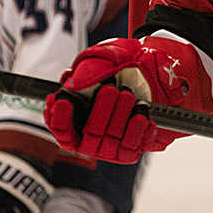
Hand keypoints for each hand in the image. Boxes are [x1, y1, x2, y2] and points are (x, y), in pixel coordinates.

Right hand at [44, 38, 186, 162]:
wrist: (153, 80)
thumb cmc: (123, 73)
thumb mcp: (103, 61)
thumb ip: (88, 68)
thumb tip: (75, 79)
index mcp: (76, 120)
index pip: (60, 128)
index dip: (59, 117)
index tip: (64, 102)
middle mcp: (89, 137)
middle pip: (90, 131)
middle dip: (100, 110)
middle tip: (110, 90)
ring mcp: (108, 147)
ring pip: (111, 138)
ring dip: (120, 115)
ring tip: (128, 96)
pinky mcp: (127, 152)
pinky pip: (130, 147)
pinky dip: (136, 130)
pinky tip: (141, 114)